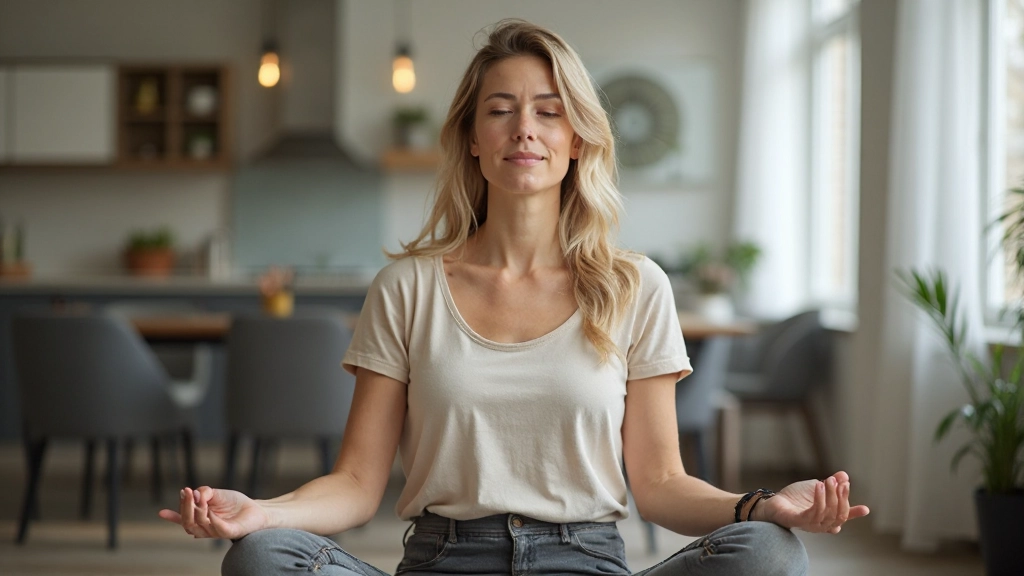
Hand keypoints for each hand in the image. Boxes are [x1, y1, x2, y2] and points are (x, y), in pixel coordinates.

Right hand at [158, 486, 270, 539]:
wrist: (256, 509)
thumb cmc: (234, 503)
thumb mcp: (217, 493)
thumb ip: (204, 492)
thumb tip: (192, 493)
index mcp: (200, 521)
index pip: (183, 519)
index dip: (176, 512)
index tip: (178, 495)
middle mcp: (206, 528)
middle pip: (188, 523)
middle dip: (185, 507)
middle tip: (187, 492)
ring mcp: (216, 531)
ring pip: (199, 525)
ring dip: (197, 510)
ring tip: (199, 497)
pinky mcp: (229, 532)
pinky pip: (218, 529)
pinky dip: (212, 519)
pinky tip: (209, 510)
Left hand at [754, 471, 869, 533]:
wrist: (773, 502)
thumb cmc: (795, 498)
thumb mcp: (817, 487)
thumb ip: (831, 483)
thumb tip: (845, 475)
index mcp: (827, 518)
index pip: (843, 517)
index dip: (854, 513)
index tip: (865, 509)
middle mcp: (821, 525)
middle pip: (838, 515)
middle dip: (841, 497)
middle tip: (839, 481)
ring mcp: (810, 525)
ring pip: (828, 513)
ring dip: (830, 495)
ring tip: (828, 480)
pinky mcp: (799, 521)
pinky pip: (813, 513)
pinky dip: (819, 499)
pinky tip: (819, 486)